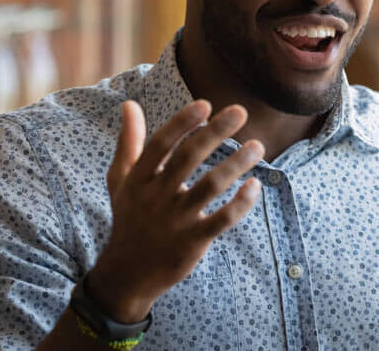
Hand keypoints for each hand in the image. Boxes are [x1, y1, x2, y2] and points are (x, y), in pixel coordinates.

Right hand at [87, 99, 262, 322]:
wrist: (127, 274)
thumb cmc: (130, 218)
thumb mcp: (121, 180)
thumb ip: (129, 141)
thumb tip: (129, 104)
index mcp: (138, 178)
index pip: (160, 144)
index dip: (181, 123)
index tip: (205, 104)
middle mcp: (156, 197)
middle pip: (187, 158)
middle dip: (215, 132)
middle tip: (240, 111)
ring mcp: (175, 220)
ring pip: (210, 186)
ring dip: (236, 163)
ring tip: (258, 146)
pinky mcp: (193, 241)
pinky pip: (222, 219)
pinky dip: (241, 203)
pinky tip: (255, 186)